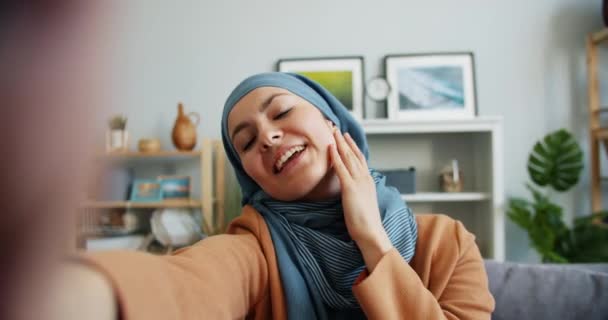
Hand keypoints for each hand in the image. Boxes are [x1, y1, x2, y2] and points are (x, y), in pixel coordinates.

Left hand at [329, 130, 391, 269]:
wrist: (371, 232)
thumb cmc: (366, 222)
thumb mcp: (362, 202)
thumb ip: (357, 192)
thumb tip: (350, 190)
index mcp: (368, 181)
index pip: (359, 158)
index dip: (351, 146)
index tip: (345, 136)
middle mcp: (365, 178)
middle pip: (353, 154)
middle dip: (344, 140)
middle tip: (336, 127)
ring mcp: (358, 182)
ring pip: (348, 157)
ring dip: (339, 143)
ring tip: (332, 131)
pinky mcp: (350, 188)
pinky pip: (341, 169)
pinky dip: (335, 157)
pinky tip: (330, 148)